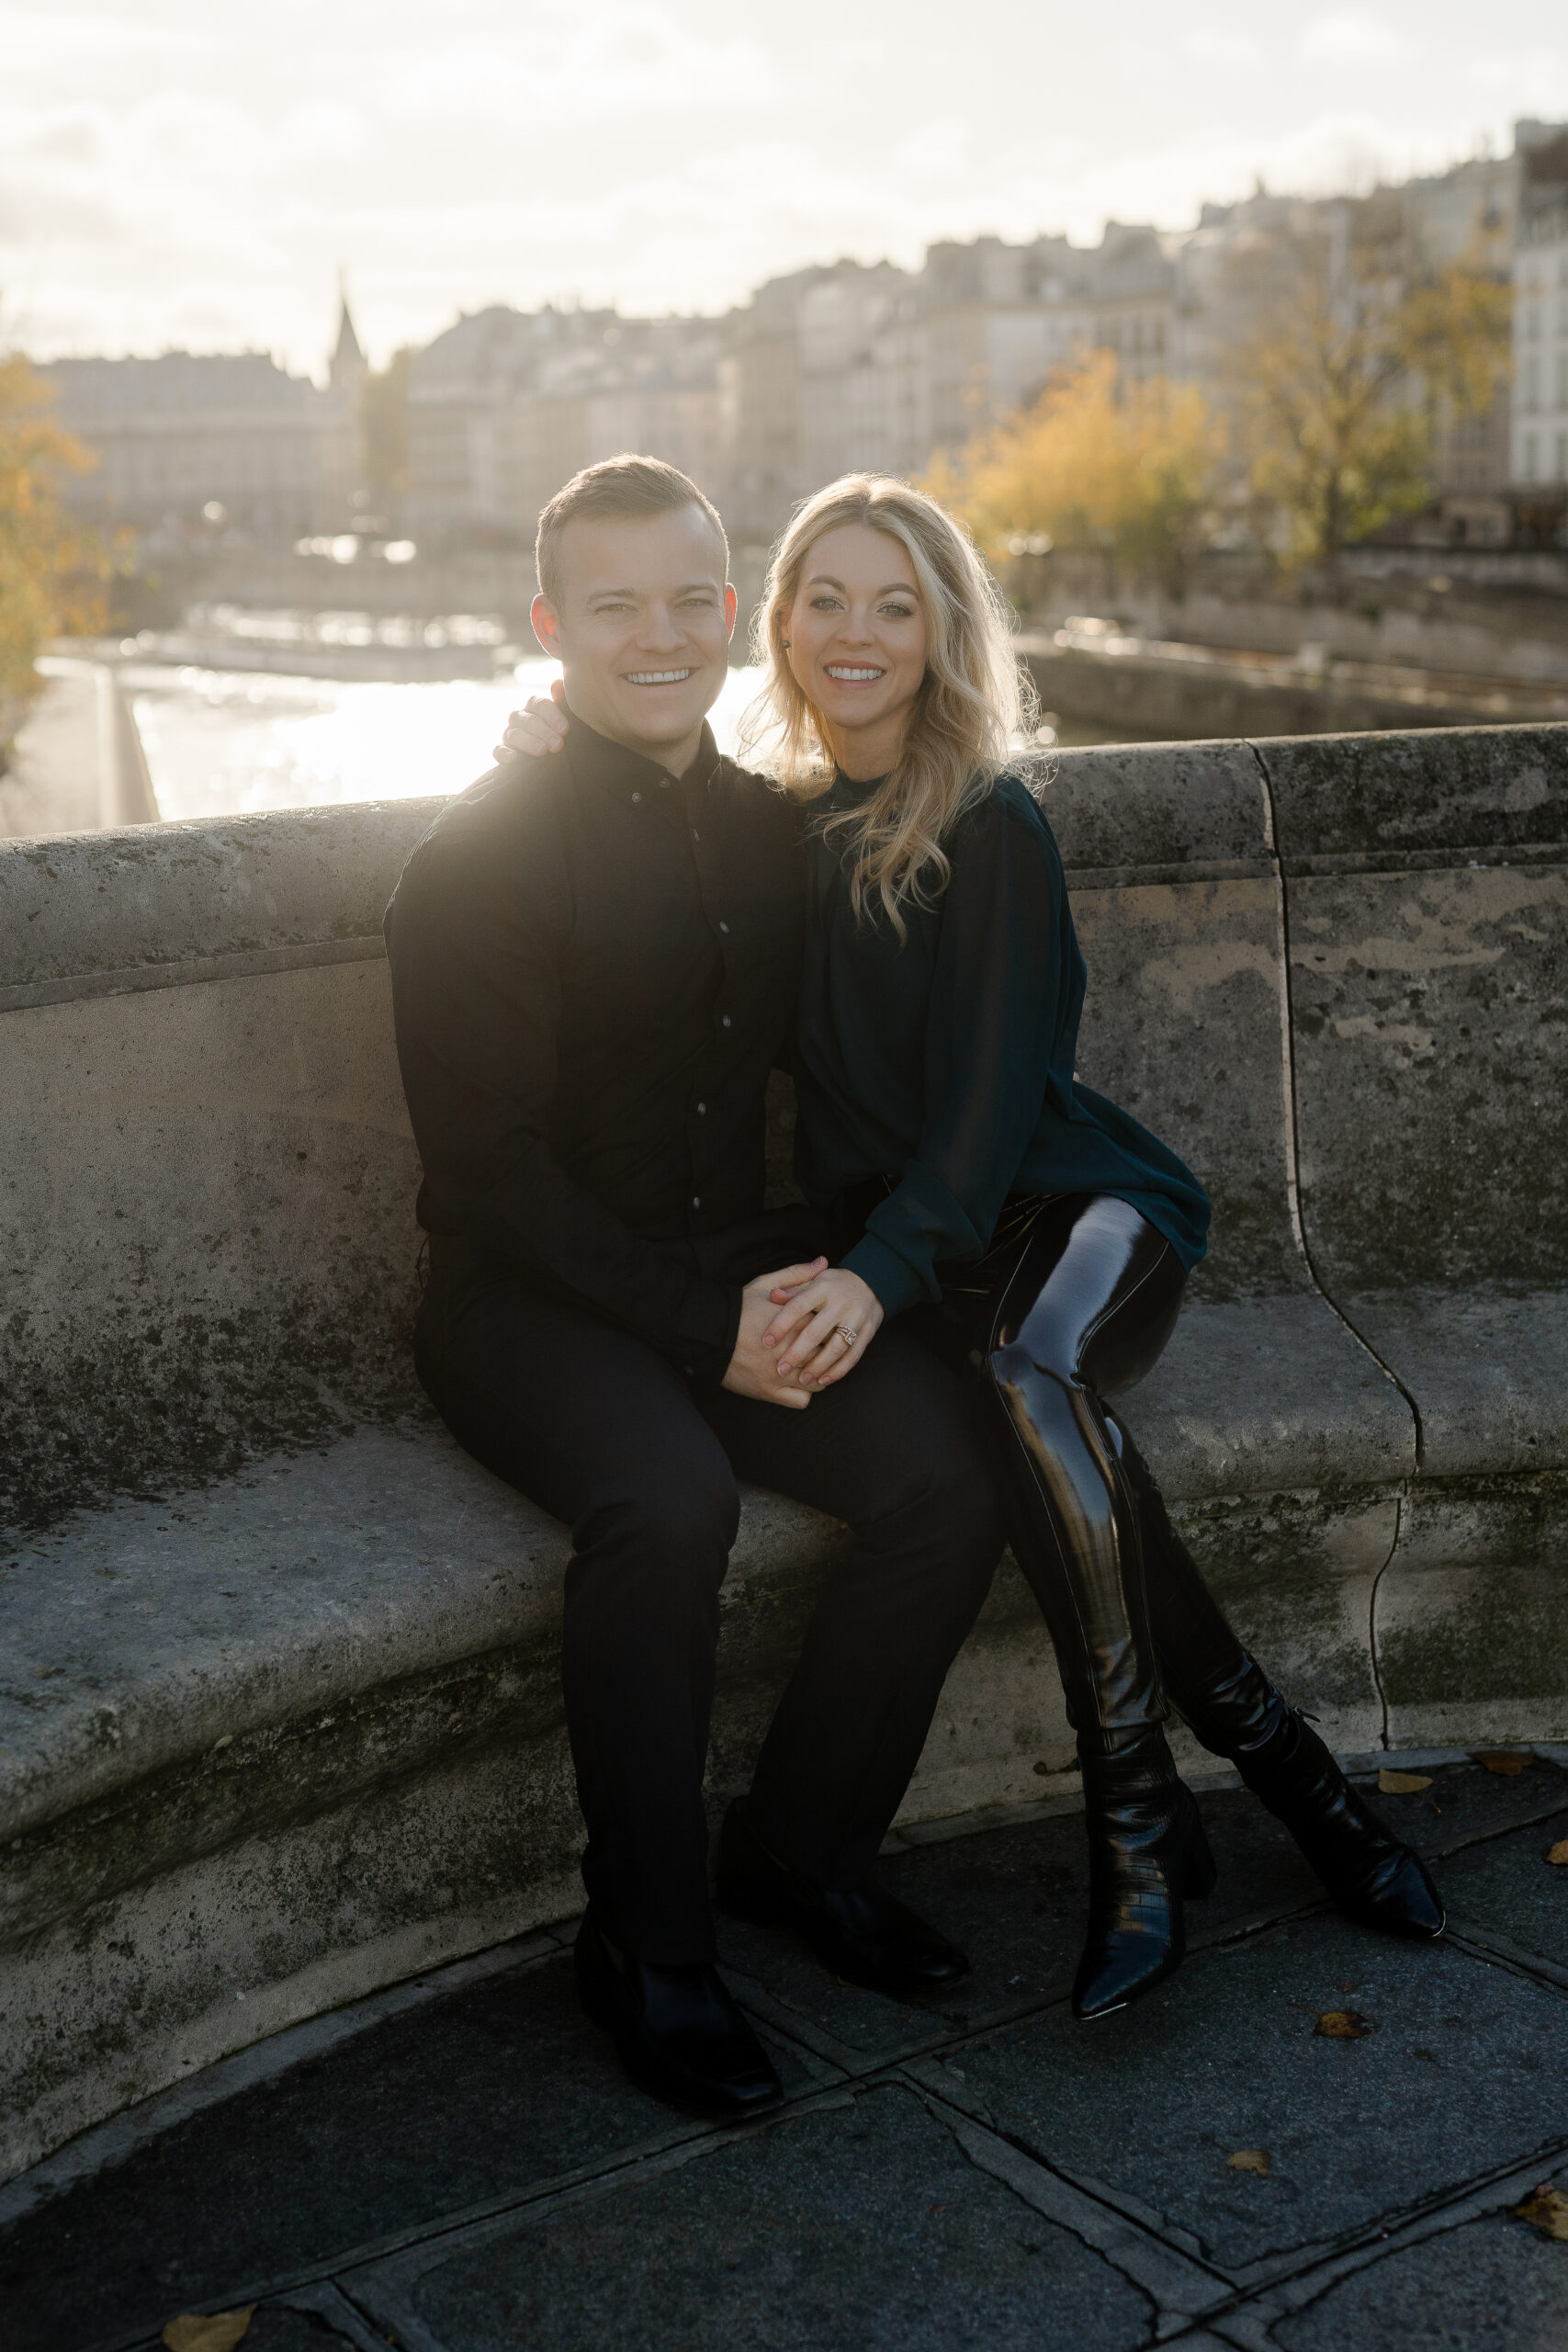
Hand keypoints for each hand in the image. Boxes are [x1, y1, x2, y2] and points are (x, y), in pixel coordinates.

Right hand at [494, 677, 569, 762]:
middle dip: (544, 732)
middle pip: (528, 720)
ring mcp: (509, 734)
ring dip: (528, 742)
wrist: (549, 759)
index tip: (565, 730)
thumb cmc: (557, 734)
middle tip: (558, 745)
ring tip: (543, 751)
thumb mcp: (563, 720)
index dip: (553, 716)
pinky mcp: (502, 751)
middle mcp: (519, 717)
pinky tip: (513, 758)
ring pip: (514, 734)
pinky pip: (498, 750)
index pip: (540, 704)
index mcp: (534, 707)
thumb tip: (558, 683)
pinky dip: (503, 753)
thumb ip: (562, 702)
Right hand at [721, 1259, 827, 1407]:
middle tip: (824, 1348)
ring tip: (811, 1366)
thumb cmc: (739, 1307)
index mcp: (795, 1324)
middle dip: (828, 1353)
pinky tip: (798, 1382)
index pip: (830, 1330)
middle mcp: (791, 1351)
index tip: (829, 1326)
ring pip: (818, 1381)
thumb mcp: (766, 1285)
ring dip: (818, 1375)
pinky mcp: (768, 1392)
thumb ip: (797, 1275)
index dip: (832, 1329)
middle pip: (827, 1357)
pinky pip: (801, 1400)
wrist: (708, 1332)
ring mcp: (780, 1375)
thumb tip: (824, 1261)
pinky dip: (804, 1393)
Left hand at [764, 1266, 882, 1389]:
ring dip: (818, 1366)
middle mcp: (841, 1303)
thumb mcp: (813, 1281)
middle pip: (816, 1332)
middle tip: (781, 1369)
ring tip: (802, 1379)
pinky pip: (853, 1356)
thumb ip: (793, 1289)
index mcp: (823, 1287)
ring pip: (836, 1347)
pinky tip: (823, 1380)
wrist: (872, 1282)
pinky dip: (838, 1370)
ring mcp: (857, 1318)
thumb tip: (772, 1296)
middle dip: (797, 1353)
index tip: (766, 1342)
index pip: (798, 1307)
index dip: (781, 1325)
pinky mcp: (868, 1332)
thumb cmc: (832, 1285)